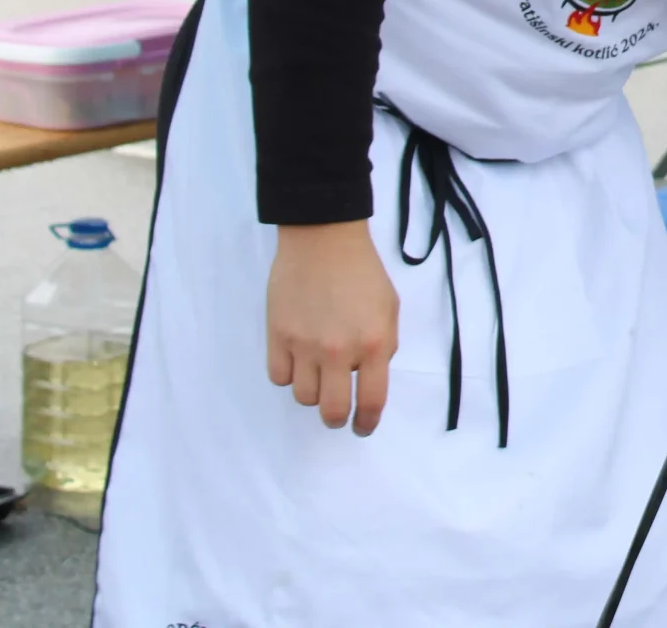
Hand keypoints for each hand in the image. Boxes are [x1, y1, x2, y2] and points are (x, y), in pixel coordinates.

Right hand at [268, 220, 397, 435]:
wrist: (324, 239)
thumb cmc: (362, 272)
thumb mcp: (389, 309)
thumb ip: (383, 347)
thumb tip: (369, 377)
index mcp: (374, 343)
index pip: (371, 401)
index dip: (367, 422)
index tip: (362, 427)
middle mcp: (339, 351)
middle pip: (332, 410)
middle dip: (337, 418)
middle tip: (338, 411)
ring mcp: (305, 345)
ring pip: (303, 397)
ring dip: (313, 392)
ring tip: (319, 373)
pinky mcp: (277, 336)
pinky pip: (279, 377)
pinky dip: (289, 375)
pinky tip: (298, 360)